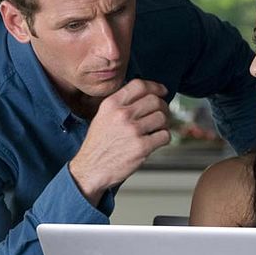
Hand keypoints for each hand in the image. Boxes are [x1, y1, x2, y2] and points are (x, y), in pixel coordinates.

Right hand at [69, 79, 170, 203]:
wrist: (90, 169)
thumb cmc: (97, 145)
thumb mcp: (102, 117)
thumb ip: (121, 104)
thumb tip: (145, 96)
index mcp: (111, 104)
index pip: (139, 85)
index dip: (155, 87)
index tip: (161, 91)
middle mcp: (122, 115)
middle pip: (154, 100)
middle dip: (162, 106)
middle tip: (162, 113)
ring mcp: (133, 131)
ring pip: (162, 117)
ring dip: (164, 123)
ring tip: (157, 129)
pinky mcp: (142, 147)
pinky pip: (164, 136)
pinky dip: (164, 138)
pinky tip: (156, 140)